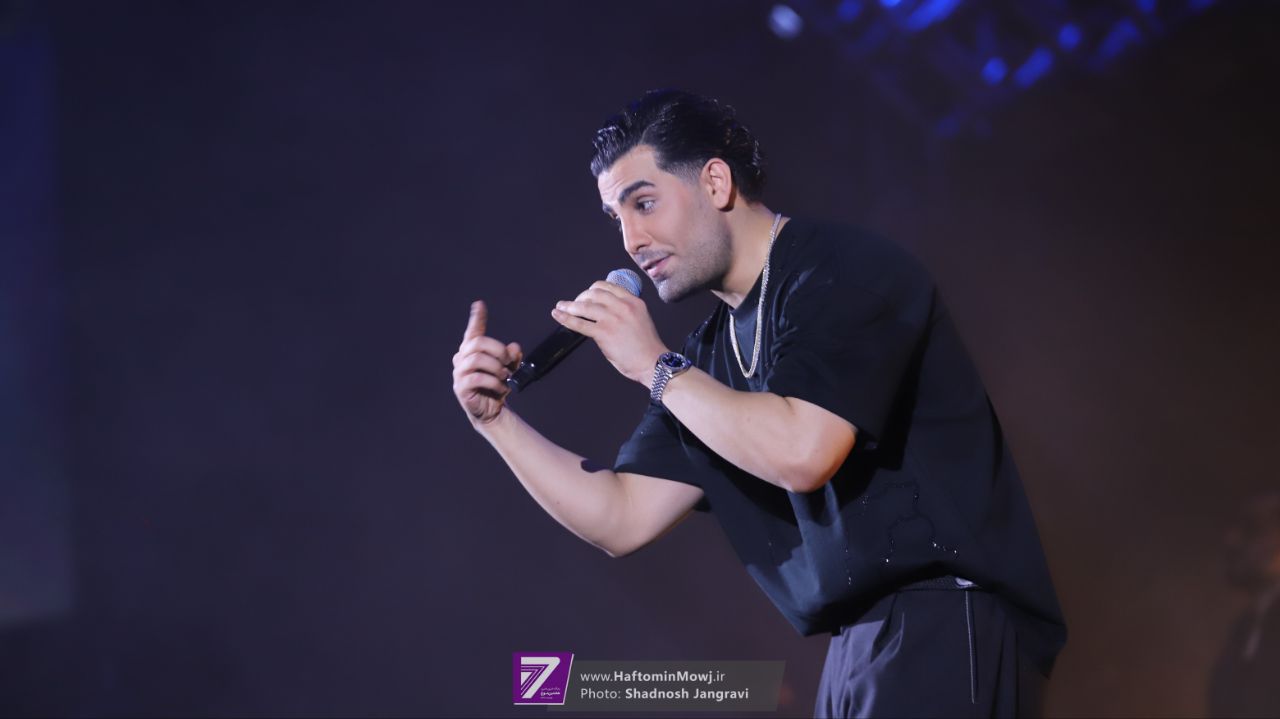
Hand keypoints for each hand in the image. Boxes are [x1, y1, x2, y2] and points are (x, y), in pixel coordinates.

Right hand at [452, 301, 521, 425]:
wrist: (492, 410)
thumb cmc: (498, 385)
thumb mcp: (510, 368)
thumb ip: (512, 356)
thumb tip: (514, 347)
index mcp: (472, 351)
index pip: (473, 331)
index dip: (477, 318)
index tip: (480, 304)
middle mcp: (462, 358)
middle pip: (477, 343)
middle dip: (497, 349)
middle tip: (508, 361)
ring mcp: (459, 373)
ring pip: (477, 359)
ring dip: (496, 367)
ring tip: (505, 376)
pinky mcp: (461, 387)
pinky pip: (476, 378)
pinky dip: (493, 382)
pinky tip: (501, 387)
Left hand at [550, 281, 668, 385]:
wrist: (653, 362)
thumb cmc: (647, 346)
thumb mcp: (640, 318)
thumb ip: (624, 311)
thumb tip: (604, 311)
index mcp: (633, 301)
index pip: (607, 286)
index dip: (592, 289)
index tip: (587, 295)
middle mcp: (622, 306)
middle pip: (594, 293)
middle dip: (581, 297)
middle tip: (574, 304)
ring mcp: (612, 319)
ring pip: (585, 306)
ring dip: (569, 306)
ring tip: (561, 308)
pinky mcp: (603, 333)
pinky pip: (580, 323)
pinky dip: (565, 318)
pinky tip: (557, 315)